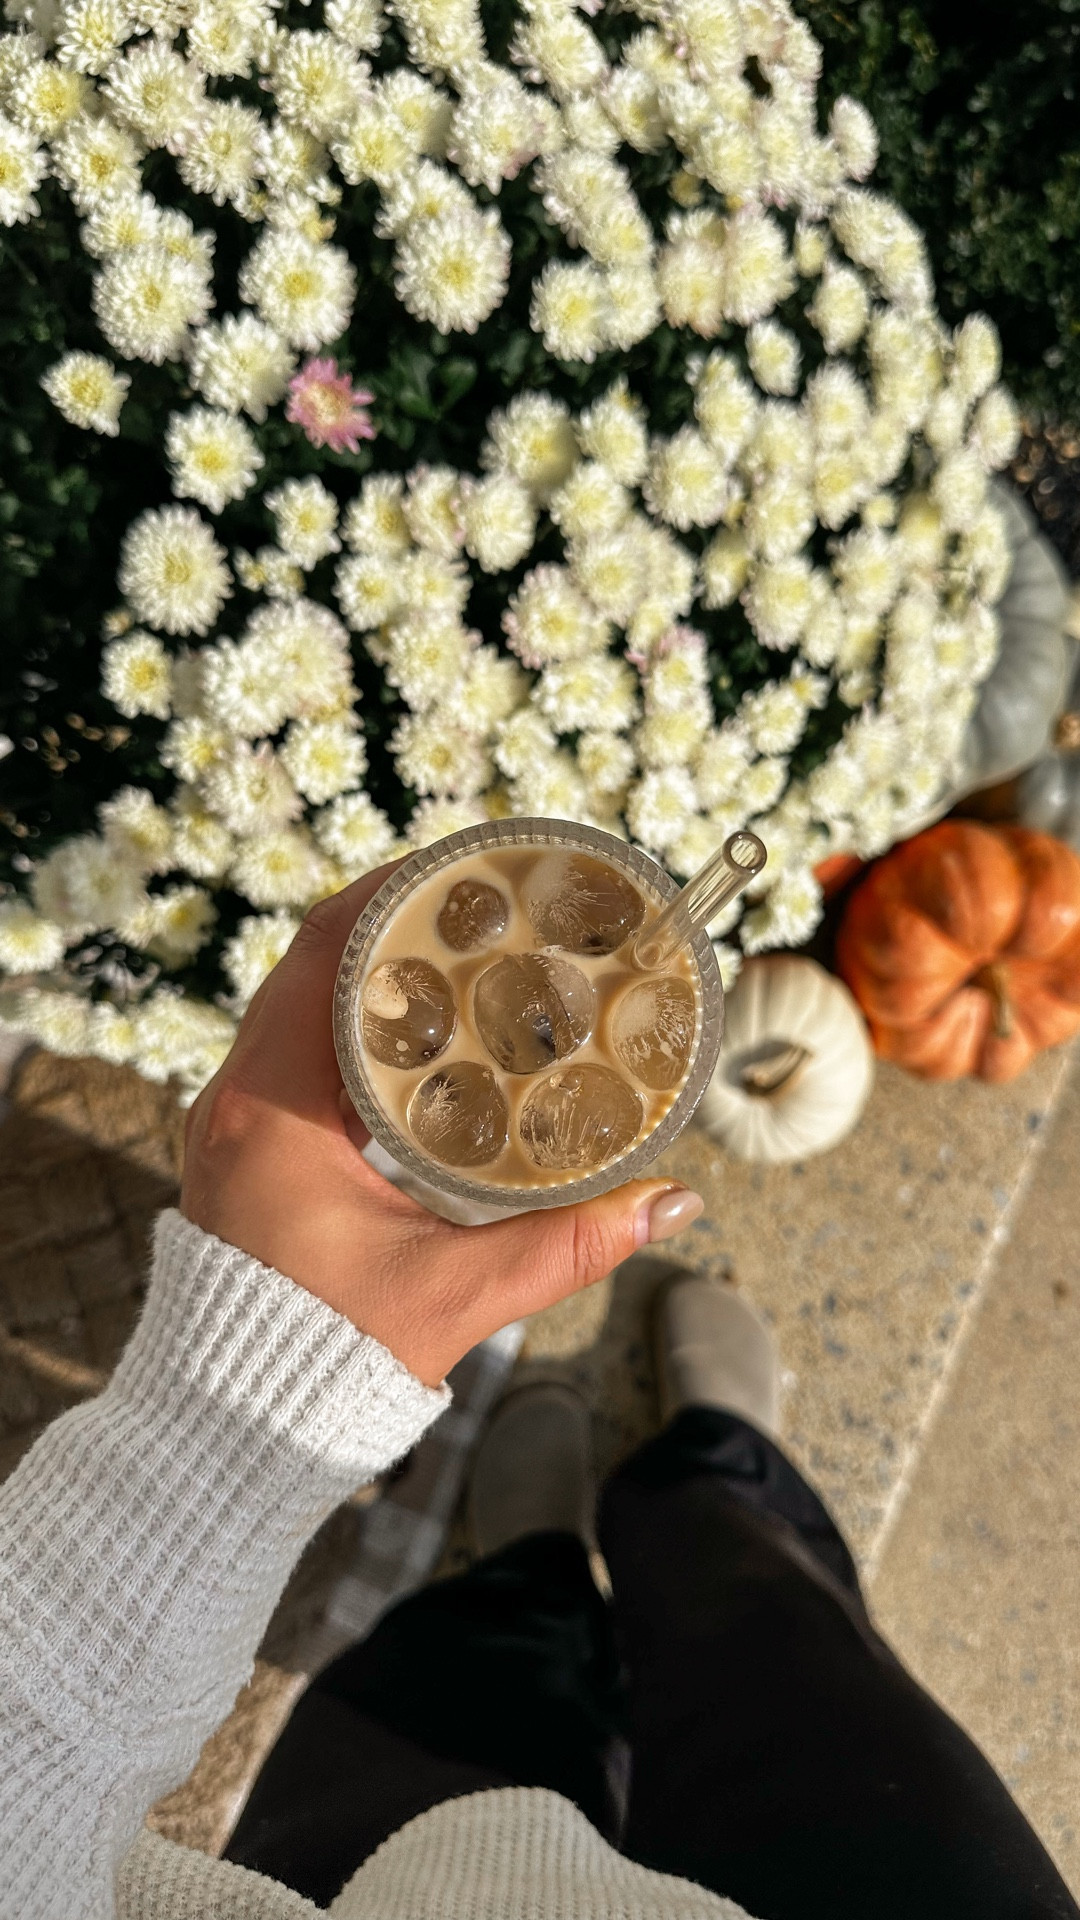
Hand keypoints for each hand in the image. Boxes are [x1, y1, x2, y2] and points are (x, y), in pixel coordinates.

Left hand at [181, 865, 704, 1385]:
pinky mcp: (241, 1144)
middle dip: (391, 925)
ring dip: (366, 972)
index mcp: (275, 1110)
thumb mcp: (457, 1291)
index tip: (458, 872)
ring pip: (295, 1004)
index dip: (387, 896)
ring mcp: (230, 1119)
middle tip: (478, 908)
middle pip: (310, 965)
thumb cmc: (328, 1355)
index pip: (322, 955)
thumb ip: (567, 1243)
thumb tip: (671, 1202)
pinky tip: (412, 1032)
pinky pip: (288, 1048)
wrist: (231, 1422)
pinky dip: (344, 1022)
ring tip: (456, 954)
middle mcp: (236, 1098)